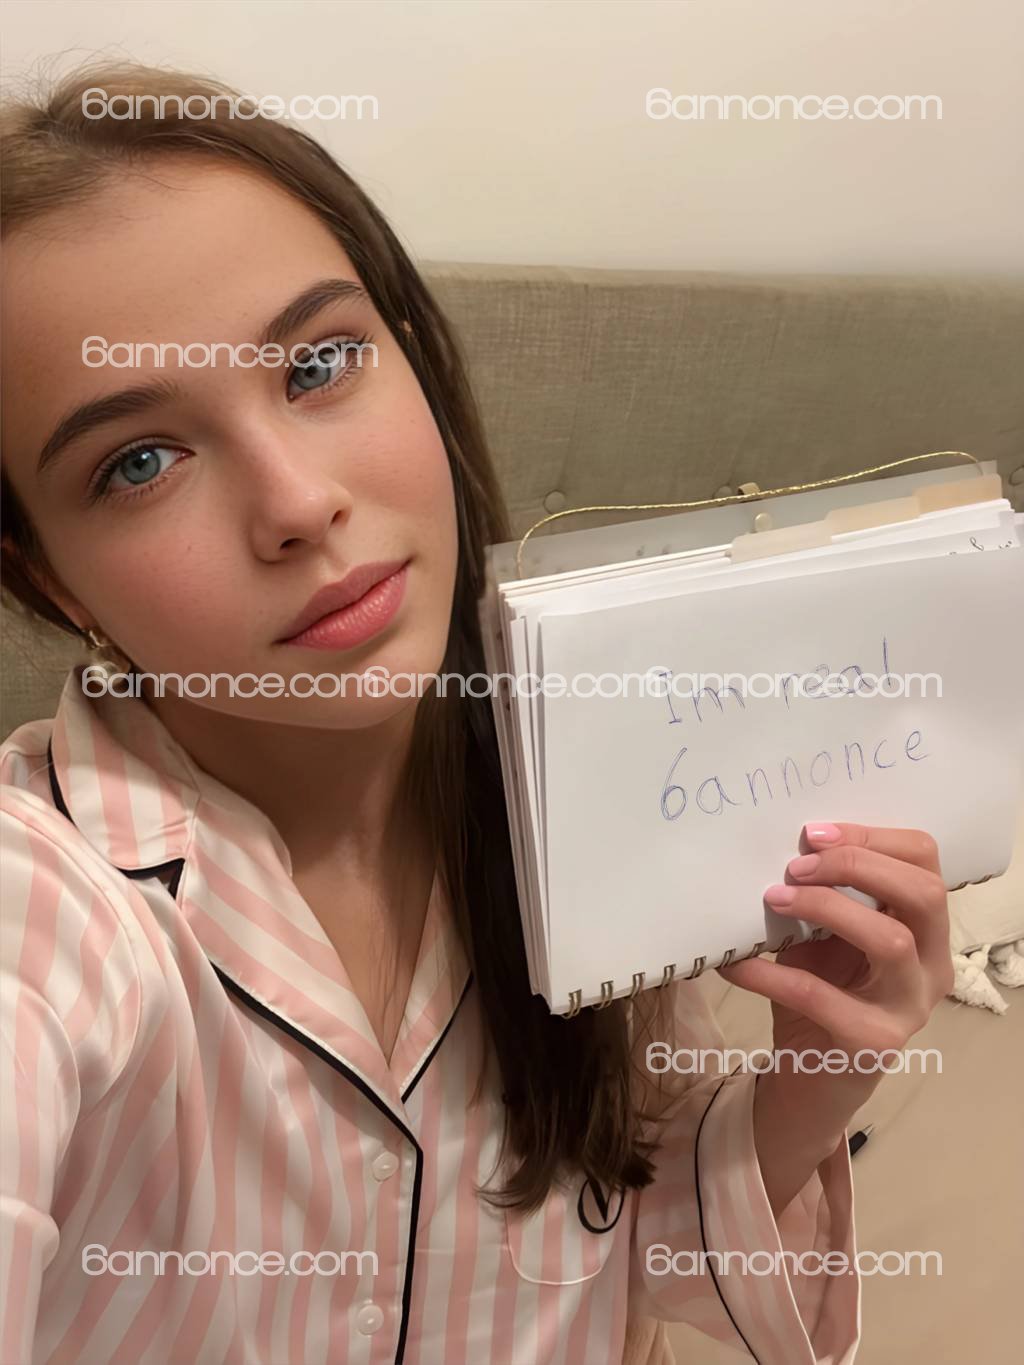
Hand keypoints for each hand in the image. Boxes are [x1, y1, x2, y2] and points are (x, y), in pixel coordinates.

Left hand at [716, 821, 953, 1210]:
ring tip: (775, 898)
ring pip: (890, 941)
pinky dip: (769, 974)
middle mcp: (932, 967)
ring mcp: (909, 1008)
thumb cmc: (821, 993)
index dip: (873, 837)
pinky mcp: (871, 1044)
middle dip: (856, 866)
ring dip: (826, 908)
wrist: (810, 1079)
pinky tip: (734, 964)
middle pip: (922, 895)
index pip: (925, 863)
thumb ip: (824, 895)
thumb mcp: (826, 936)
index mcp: (927, 930)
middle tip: (797, 865)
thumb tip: (783, 844)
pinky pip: (820, 996)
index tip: (813, 834)